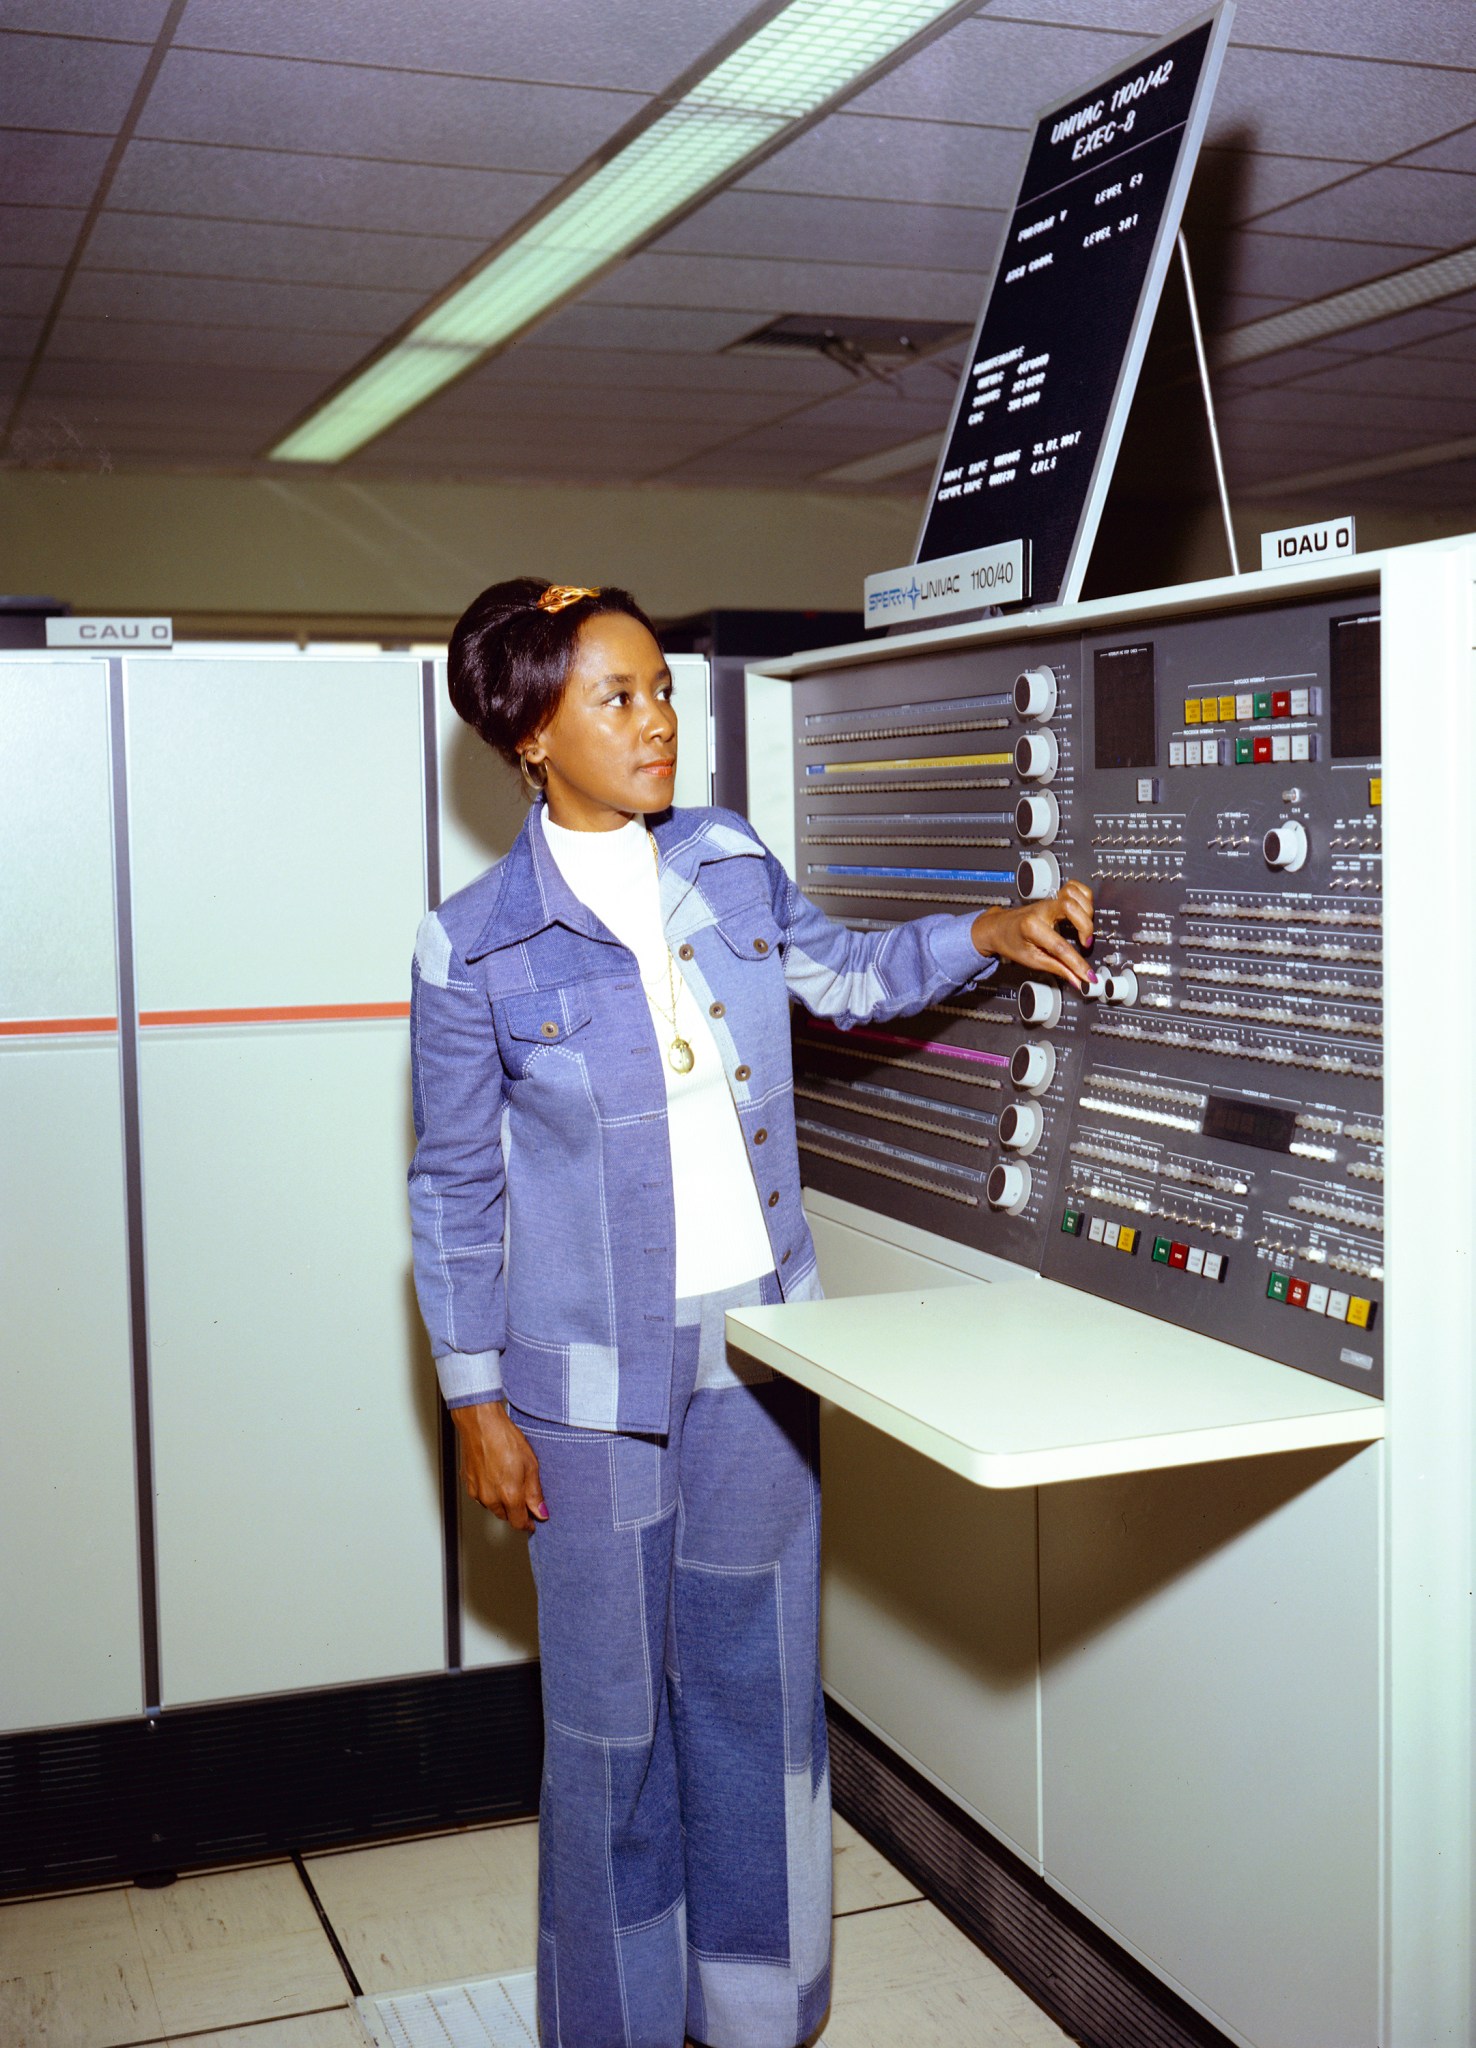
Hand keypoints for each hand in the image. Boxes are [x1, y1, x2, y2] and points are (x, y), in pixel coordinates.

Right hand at [451, 1401, 546, 1532]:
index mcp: (509, 1495)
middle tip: (524, 1497)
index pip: (518, 1523)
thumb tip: (541, 1512)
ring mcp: (477, 1491)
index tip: (533, 1520)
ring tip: (510, 1481)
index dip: (528, 1523)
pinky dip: (490, 1492)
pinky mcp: (468, 1483)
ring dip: (502, 1502)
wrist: (481, 1423)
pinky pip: (481, 1495)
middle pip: (505, 1516)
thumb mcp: (531, 1465)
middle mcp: (490, 1498)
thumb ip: (535, 1493)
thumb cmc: (505, 1439)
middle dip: (516, 1511)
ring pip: (492, 1506)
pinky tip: (496, 1475)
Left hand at [970, 880, 1095, 989]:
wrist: (997, 927)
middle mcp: (1041, 910)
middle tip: (1085, 944)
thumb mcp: (1031, 960)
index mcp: (1031, 927)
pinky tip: (1084, 911)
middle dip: (1085, 927)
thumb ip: (1057, 969)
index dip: (1078, 963)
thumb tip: (1076, 979)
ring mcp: (1048, 901)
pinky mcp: (1053, 897)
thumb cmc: (1010, 942)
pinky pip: (1074, 887)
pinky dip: (1084, 897)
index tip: (1087, 975)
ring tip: (1085, 929)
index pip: (1060, 947)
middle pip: (1071, 908)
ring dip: (1086, 911)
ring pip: (1074, 894)